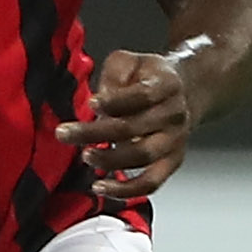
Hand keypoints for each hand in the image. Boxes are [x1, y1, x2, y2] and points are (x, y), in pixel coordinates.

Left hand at [58, 48, 190, 200]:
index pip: (142, 95)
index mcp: (166, 85)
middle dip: (95, 132)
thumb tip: (99, 98)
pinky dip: (127, 190)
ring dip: (110, 160)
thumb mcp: (131, 62)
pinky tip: (102, 187)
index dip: (115, 100)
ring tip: (86, 156)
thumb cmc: (149, 78)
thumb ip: (115, 74)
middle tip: (66, 133)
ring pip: (142, 156)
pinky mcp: (171, 162)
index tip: (91, 102)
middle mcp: (174, 114)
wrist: (185, 91)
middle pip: (134, 127)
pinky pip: (152, 181)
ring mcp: (174, 140)